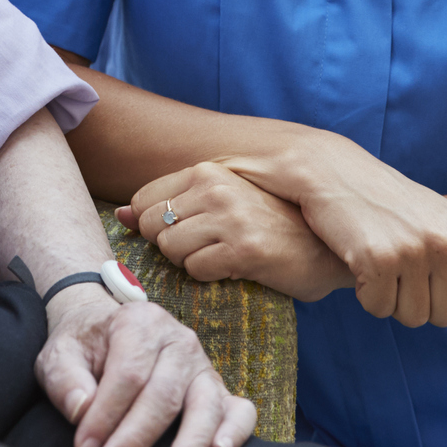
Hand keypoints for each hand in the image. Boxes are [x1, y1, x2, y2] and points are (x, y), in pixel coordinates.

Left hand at [35, 286, 257, 446]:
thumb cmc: (84, 348)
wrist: (105, 330)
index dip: (105, 415)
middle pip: (163, 393)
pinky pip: (240, 409)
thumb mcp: (59, 354)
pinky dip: (235, 431)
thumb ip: (65, 379)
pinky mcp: (217, 389)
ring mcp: (202, 365)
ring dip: (191, 441)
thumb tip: (82, 409)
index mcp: (138, 322)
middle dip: (137, 437)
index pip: (127, 374)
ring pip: (205, 403)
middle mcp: (178, 340)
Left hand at [117, 161, 352, 301]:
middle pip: (152, 226)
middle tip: (207, 247)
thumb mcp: (220, 202)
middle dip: (171, 245)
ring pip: (170, 249)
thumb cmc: (268, 225)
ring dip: (191, 261)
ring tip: (222, 255)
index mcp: (208, 171)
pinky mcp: (244, 250)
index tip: (186, 232)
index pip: (144, 200)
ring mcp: (231, 218)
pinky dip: (210, 276)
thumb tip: (120, 214)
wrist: (325, 248)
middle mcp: (217, 188)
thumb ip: (171, 202)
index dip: (156, 224)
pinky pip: (196, 270)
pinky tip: (235, 267)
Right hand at [210, 141, 446, 327]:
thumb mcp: (444, 228)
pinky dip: (364, 295)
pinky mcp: (377, 257)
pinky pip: (378, 307)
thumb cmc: (391, 203)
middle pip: (443, 318)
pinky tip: (358, 263)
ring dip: (389, 300)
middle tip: (395, 268)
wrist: (332, 170)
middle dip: (415, 303)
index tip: (426, 278)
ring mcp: (414, 249)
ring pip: (410, 317)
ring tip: (376, 263)